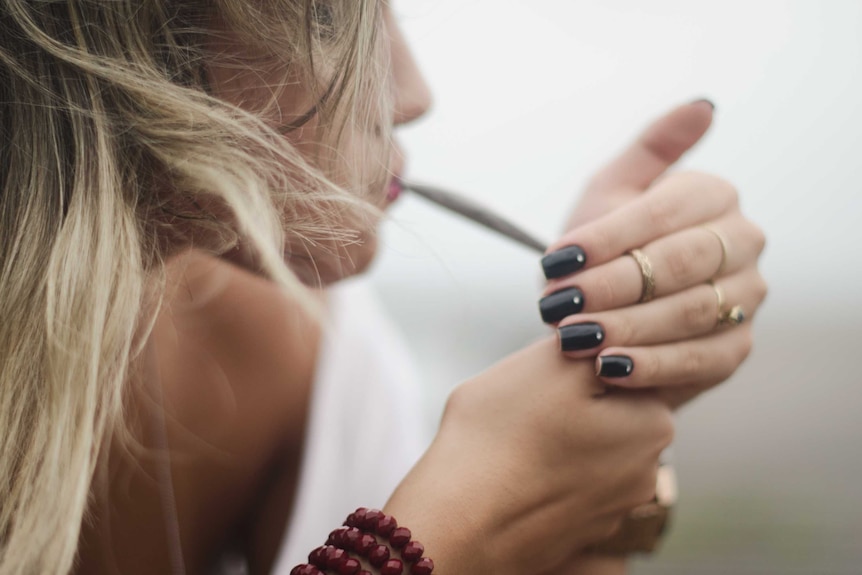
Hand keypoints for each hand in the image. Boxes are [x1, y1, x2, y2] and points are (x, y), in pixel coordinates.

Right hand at [385, 339, 672, 574]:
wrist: (458, 524)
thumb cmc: (501, 437)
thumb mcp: (550, 359)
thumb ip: (596, 338)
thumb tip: (610, 334)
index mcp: (654, 424)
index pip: (626, 368)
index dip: (580, 360)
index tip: (547, 370)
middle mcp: (647, 472)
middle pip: (608, 409)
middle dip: (572, 399)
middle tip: (525, 402)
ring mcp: (612, 509)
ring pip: (583, 447)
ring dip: (555, 436)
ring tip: (512, 439)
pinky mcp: (577, 532)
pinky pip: (562, 484)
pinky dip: (540, 472)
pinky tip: (510, 471)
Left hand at [540, 101, 766, 408]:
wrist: (609, 305)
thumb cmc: (605, 243)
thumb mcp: (614, 190)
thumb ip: (651, 148)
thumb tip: (704, 104)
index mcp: (714, 196)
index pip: (664, 213)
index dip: (609, 237)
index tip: (558, 257)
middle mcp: (742, 243)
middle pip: (681, 263)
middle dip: (615, 285)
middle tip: (563, 305)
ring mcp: (746, 297)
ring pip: (690, 313)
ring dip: (628, 327)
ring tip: (576, 338)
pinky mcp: (736, 347)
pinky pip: (699, 360)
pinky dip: (651, 366)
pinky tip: (608, 369)